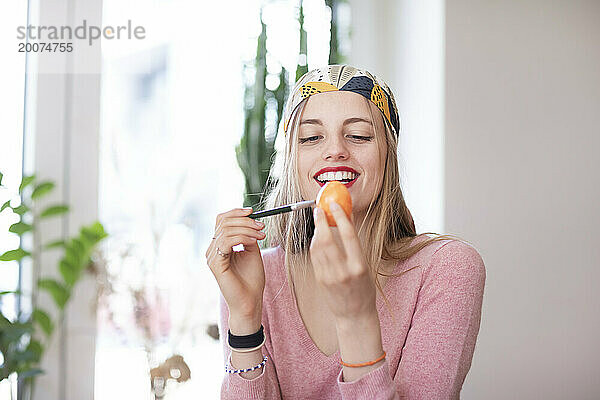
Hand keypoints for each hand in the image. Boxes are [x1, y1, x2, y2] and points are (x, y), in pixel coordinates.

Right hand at [205, 207, 265, 321]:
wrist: (250, 301)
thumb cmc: (251, 280)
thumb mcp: (252, 251)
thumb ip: (248, 236)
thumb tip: (251, 220)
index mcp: (220, 245)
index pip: (222, 220)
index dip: (236, 212)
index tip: (253, 211)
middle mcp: (212, 249)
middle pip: (223, 222)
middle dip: (245, 220)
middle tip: (261, 226)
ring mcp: (212, 256)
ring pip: (226, 230)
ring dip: (246, 229)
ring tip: (261, 235)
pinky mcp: (215, 264)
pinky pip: (226, 242)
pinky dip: (242, 238)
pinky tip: (254, 242)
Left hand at [309, 201, 376, 321]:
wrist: (354, 315)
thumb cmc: (363, 289)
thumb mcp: (365, 265)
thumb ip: (354, 244)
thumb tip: (346, 219)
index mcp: (359, 266)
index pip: (348, 235)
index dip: (340, 217)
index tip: (335, 204)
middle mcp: (343, 271)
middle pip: (328, 239)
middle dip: (321, 221)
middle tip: (319, 209)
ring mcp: (330, 276)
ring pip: (318, 247)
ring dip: (316, 230)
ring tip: (319, 220)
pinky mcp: (320, 280)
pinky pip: (314, 256)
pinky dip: (314, 243)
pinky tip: (317, 236)